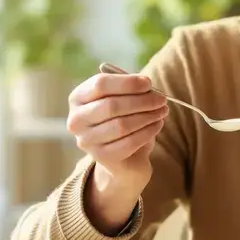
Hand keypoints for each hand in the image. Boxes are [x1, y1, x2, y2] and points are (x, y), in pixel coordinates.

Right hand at [66, 70, 169, 226]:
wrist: (122, 155)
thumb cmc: (121, 117)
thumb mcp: (122, 98)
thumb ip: (129, 87)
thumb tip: (146, 84)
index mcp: (78, 97)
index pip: (100, 84)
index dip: (127, 82)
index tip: (149, 83)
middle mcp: (77, 120)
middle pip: (111, 105)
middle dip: (142, 101)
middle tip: (162, 99)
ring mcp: (86, 141)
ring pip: (122, 125)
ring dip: (147, 116)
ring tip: (162, 111)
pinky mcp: (101, 157)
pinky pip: (129, 143)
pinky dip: (147, 132)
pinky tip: (157, 125)